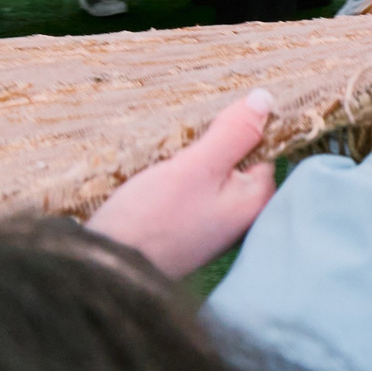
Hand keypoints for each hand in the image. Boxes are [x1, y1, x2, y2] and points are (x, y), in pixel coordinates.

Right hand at [87, 90, 278, 277]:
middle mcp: (240, 217)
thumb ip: (233, 134)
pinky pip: (190, 193)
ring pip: (210, 176)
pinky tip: (157, 174)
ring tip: (167, 152)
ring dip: (191, 161)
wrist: (105, 271)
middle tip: (184, 133)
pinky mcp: (185, 231)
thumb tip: (265, 99)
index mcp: (255, 200)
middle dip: (212, 144)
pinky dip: (177, 179)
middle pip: (235, 161)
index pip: (264, 147)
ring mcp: (212, 226)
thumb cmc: (153, 220)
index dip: (240, 126)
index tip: (214, 117)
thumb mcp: (197, 167)